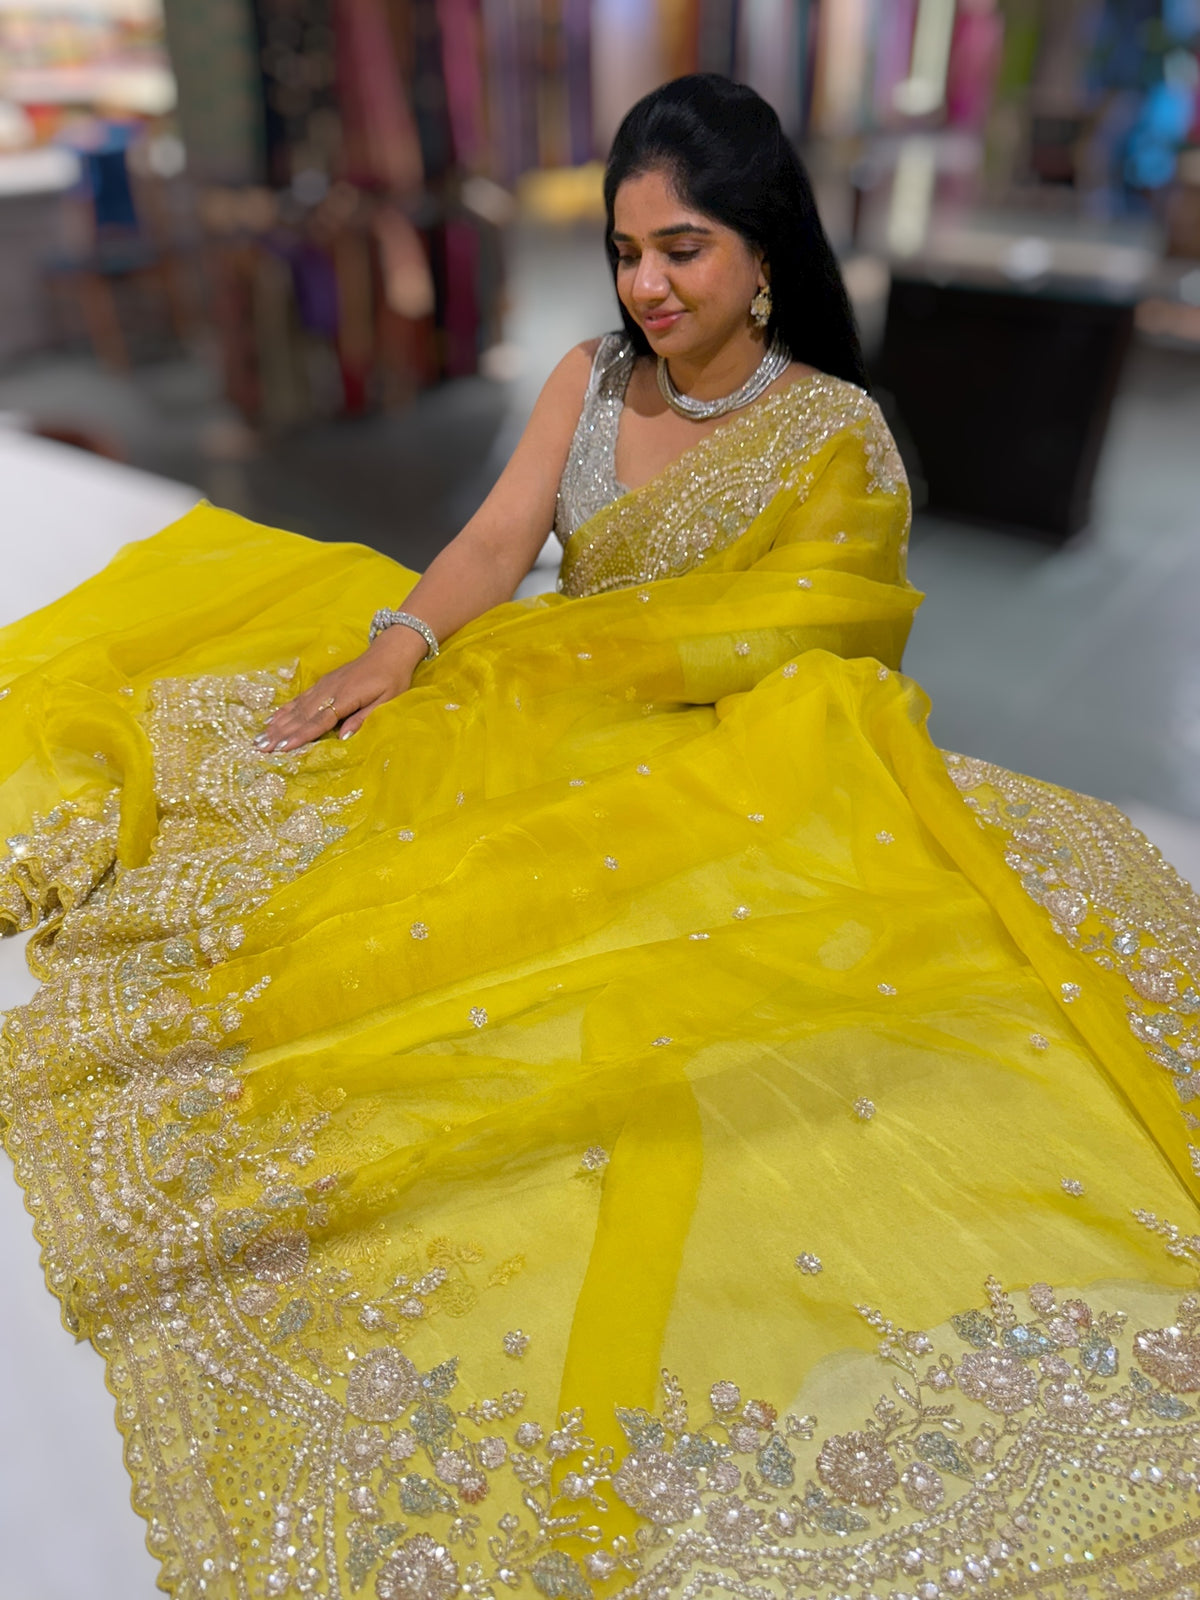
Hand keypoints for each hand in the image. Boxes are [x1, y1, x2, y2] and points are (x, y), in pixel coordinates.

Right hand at [256, 630, 423, 750]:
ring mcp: (324, 685)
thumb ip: (363, 718)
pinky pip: (301, 698)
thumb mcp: (386, 701)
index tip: (283, 748)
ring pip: (297, 708)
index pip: (319, 721)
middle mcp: (330, 691)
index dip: (300, 735)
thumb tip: (343, 737)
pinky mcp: (323, 682)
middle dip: (280, 733)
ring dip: (278, 724)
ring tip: (260, 737)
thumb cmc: (392, 679)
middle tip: (260, 747)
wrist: (389, 651)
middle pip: (302, 716)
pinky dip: (285, 709)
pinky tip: (273, 718)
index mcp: (346, 697)